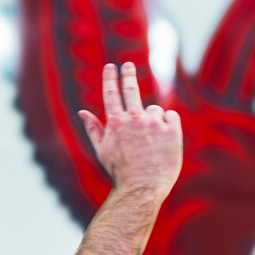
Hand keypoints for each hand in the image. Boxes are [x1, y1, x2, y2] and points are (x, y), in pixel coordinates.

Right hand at [78, 62, 181, 196]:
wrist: (143, 189)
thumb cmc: (120, 172)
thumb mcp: (102, 151)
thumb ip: (93, 128)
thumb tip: (81, 111)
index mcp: (116, 122)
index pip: (112, 92)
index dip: (111, 77)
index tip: (112, 66)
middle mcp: (135, 118)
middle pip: (131, 88)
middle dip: (128, 74)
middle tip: (128, 65)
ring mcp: (155, 124)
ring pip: (155, 110)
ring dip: (153, 119)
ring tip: (151, 143)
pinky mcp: (172, 131)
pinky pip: (171, 116)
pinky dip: (169, 124)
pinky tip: (164, 139)